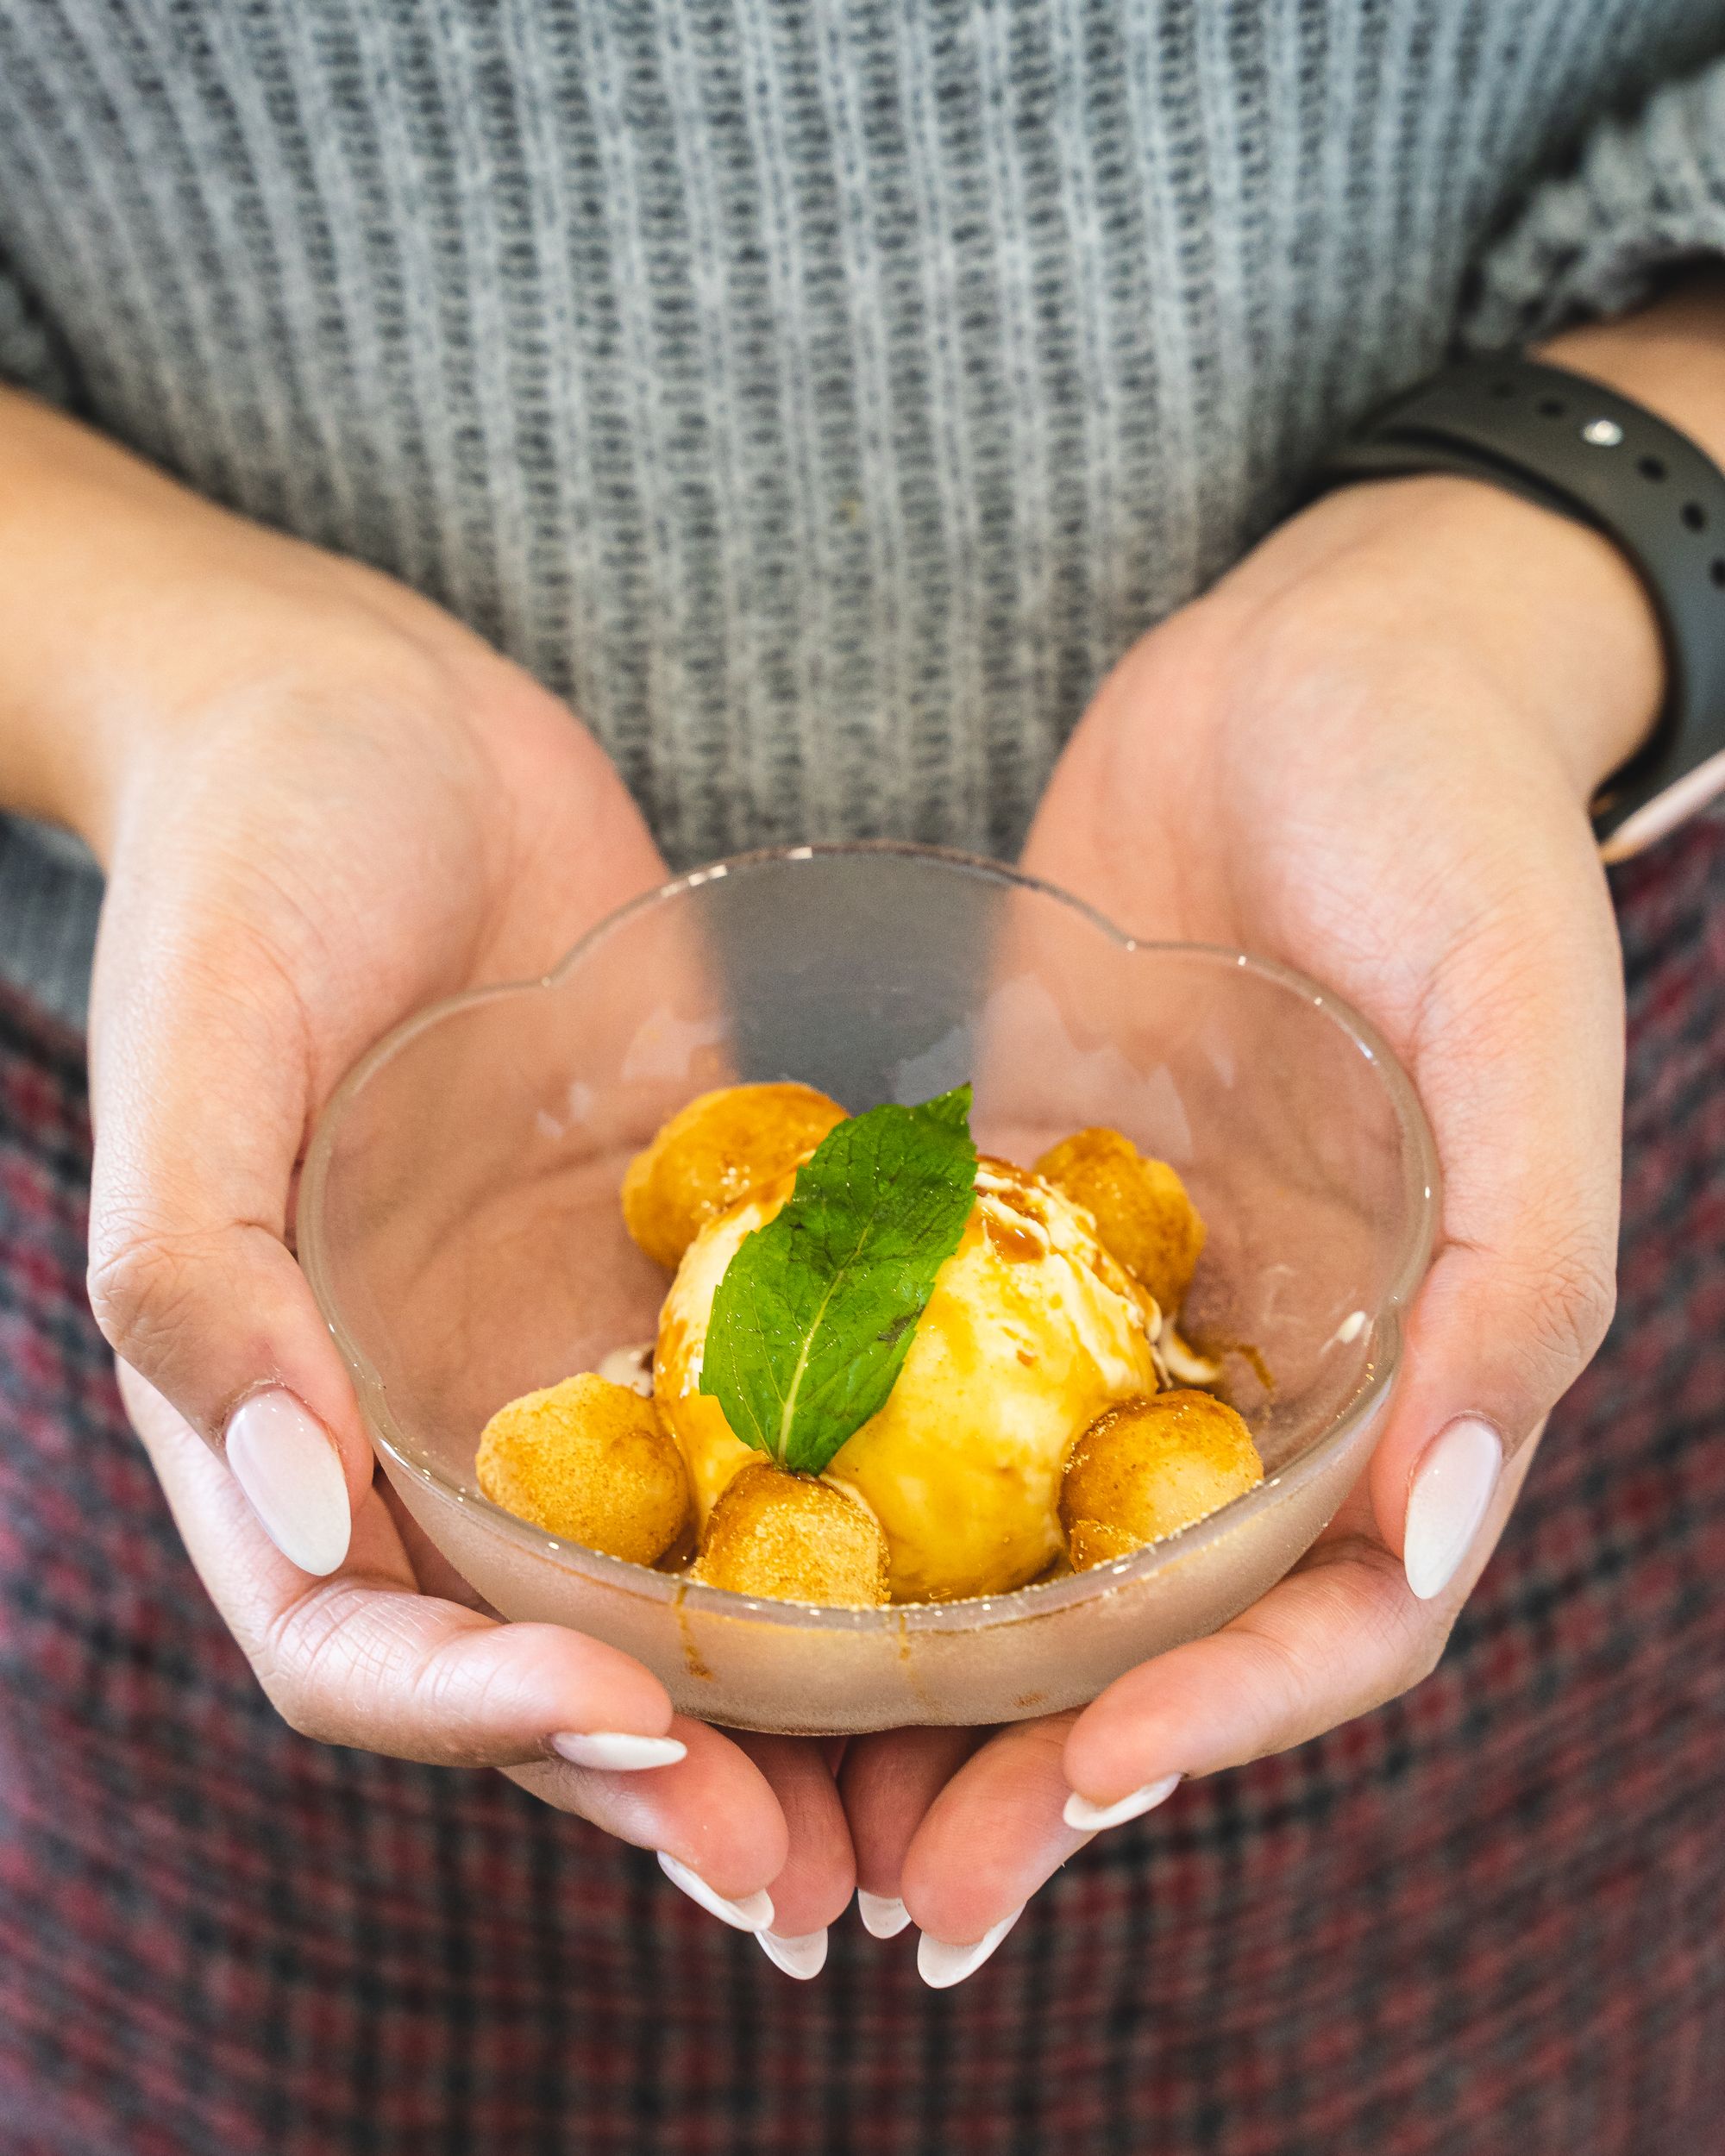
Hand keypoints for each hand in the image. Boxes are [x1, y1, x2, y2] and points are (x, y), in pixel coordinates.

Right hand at [0, 394, 850, 1960]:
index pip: (360, 1637)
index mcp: (283, 1413)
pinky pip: (779, 1423)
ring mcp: (566, 1361)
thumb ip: (200, 1275)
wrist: (379, 719)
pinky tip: (991, 1574)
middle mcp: (432, 1423)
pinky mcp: (685, 1278)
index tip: (642, 1731)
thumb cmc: (258, 856)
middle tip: (821, 1884)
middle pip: (536, 1664)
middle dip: (671, 1786)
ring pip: (677, 1585)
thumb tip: (297, 1515)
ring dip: (789, 1716)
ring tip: (934, 1805)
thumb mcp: (203, 1039)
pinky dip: (861, 1523)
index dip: (482, 1718)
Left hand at [844, 281, 1724, 1979]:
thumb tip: (1441, 1519)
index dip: (1217, 1724)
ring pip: (1027, 1546)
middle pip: (1156, 1631)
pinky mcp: (1019, 1226)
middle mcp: (1266, 1376)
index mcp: (1413, 1372)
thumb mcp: (1520, 1016)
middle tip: (891, 1895)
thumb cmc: (1452, 823)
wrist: (1310, 670)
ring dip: (925, 1684)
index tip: (1073, 1796)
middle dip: (1038, 1772)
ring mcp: (1134, 1308)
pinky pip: (928, 1375)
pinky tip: (731, 1549)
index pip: (1327, 1615)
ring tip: (781, 1788)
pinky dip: (855, 1482)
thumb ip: (1518, 1267)